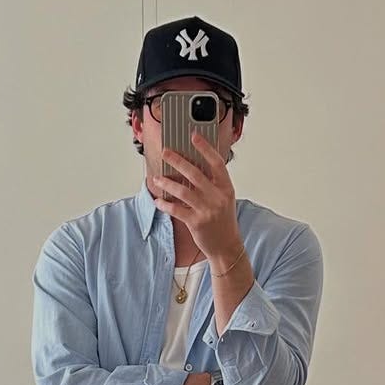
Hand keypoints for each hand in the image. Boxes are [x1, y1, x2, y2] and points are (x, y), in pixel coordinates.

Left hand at [150, 132, 242, 265]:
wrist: (226, 247)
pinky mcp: (197, 223)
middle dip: (178, 161)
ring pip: (183, 191)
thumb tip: (193, 166)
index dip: (205, 148)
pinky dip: (165, 205)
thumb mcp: (224, 199)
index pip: (216, 163)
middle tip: (166, 152)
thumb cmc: (223, 221)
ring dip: (167, 183)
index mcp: (226, 188)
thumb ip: (213, 184)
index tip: (193, 137)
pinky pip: (177, 210)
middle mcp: (217, 197)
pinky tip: (158, 200)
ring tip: (157, 179)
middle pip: (195, 173)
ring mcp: (207, 210)